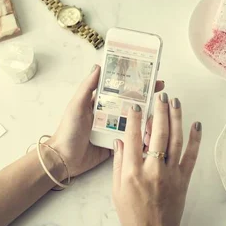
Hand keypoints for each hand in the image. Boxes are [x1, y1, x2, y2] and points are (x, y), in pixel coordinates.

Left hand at [49, 65, 164, 177]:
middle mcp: (110, 113)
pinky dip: (142, 134)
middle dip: (146, 96)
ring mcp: (114, 129)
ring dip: (147, 116)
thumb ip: (88, 87)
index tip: (148, 74)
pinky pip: (132, 137)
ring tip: (160, 111)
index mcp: (101, 102)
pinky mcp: (117, 143)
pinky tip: (154, 131)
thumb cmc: (68, 130)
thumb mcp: (77, 105)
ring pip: (135, 119)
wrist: (64, 159)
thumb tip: (98, 66)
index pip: (121, 88)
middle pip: (131, 102)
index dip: (134, 81)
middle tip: (161, 90)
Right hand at [112, 92, 201, 225]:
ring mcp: (170, 173)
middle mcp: (153, 169)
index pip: (134, 138)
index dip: (135, 119)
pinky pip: (191, 155)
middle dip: (160, 111)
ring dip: (177, 118)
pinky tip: (196, 125)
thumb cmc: (133, 214)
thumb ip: (118, 163)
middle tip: (160, 95)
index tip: (136, 105)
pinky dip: (195, 139)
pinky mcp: (183, 178)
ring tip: (176, 102)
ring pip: (176, 139)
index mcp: (133, 172)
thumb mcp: (116, 190)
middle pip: (158, 133)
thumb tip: (120, 141)